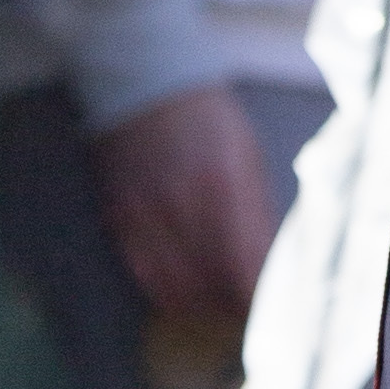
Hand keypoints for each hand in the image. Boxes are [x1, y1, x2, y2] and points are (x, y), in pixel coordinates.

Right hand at [92, 82, 280, 329]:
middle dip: (232, 304)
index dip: (259, 301)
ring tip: (216, 299)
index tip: (269, 309)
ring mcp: (148, 215)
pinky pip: (145, 274)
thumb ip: (257, 213)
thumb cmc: (207, 118)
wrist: (144, 79)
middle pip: (212, 288)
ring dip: (200, 303)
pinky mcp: (120, 218)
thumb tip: (266, 265)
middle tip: (245, 306)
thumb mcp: (248, 155)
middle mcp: (184, 207)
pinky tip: (182, 284)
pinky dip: (167, 289)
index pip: (246, 271)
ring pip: (177, 290)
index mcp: (226, 188)